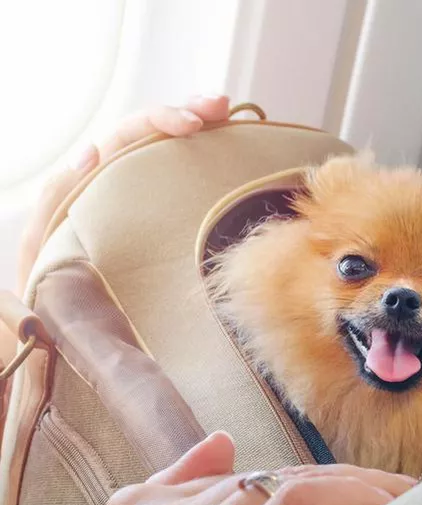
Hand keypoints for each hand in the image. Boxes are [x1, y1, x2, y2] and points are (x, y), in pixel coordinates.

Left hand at [16, 95, 230, 293]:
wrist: (72, 334)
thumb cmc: (55, 293)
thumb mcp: (42, 247)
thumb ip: (56, 200)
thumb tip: (90, 152)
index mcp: (92, 182)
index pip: (126, 137)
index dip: (159, 121)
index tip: (194, 126)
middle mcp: (121, 184)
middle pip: (155, 134)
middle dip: (188, 111)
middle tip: (220, 107)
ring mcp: (147, 202)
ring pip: (172, 153)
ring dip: (200, 126)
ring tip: (227, 114)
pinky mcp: (169, 222)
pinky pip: (188, 184)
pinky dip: (210, 160)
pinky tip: (231, 151)